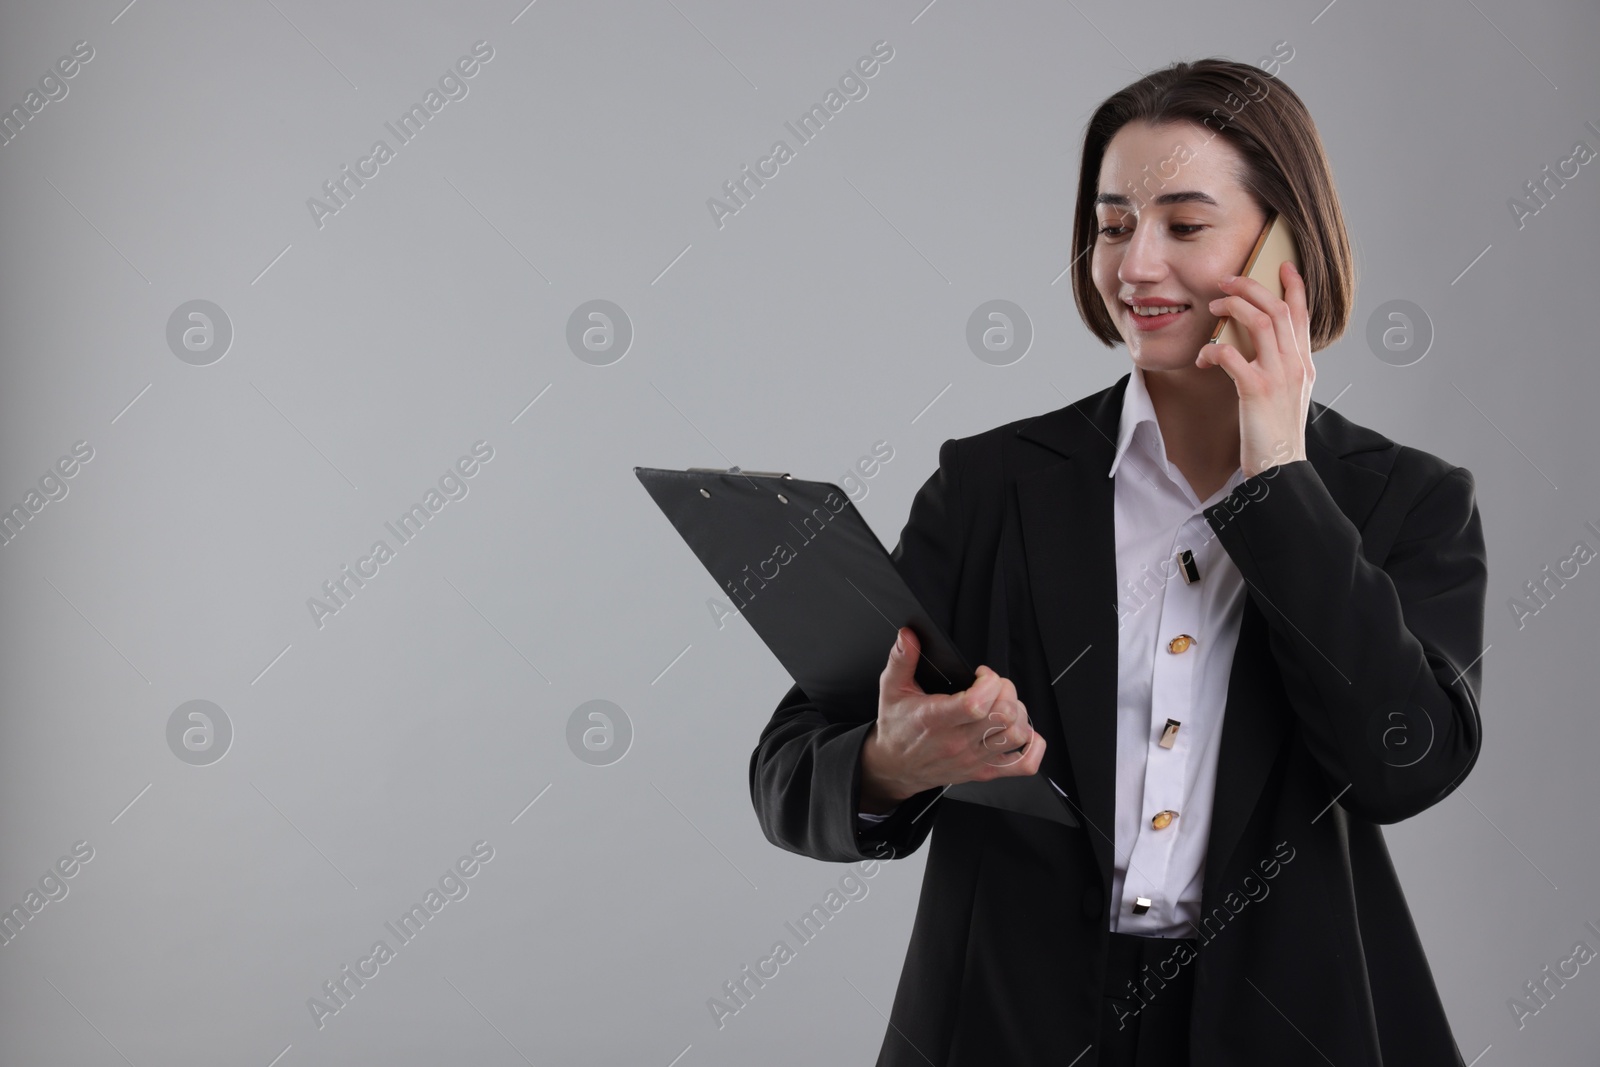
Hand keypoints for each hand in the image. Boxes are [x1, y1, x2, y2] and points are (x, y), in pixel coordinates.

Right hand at [858, 627, 1046, 812]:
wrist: (896, 767)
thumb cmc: (898, 729)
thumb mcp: (892, 690)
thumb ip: (901, 660)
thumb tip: (908, 636)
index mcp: (936, 720)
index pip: (976, 704)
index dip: (989, 682)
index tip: (982, 674)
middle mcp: (958, 742)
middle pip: (1004, 715)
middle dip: (1006, 691)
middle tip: (994, 686)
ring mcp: (975, 759)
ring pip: (1018, 734)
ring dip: (1018, 714)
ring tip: (1002, 705)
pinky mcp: (985, 771)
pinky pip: (1025, 764)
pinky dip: (1034, 746)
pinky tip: (1020, 731)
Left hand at [1194, 260, 1313, 477]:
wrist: (1282, 469)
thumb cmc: (1277, 434)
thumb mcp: (1287, 396)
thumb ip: (1280, 369)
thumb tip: (1262, 349)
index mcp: (1303, 364)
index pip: (1302, 316)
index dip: (1294, 287)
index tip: (1283, 265)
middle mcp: (1296, 365)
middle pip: (1279, 309)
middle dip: (1253, 287)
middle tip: (1228, 279)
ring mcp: (1279, 377)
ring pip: (1261, 323)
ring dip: (1234, 307)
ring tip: (1215, 305)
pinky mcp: (1256, 392)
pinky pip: (1232, 357)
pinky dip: (1214, 350)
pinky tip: (1203, 356)